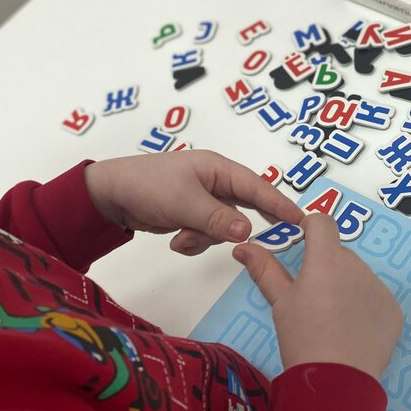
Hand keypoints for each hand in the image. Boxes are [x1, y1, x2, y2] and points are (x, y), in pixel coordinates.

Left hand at [84, 150, 303, 254]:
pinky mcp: (191, 215)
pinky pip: (206, 233)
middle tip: (266, 242)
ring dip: (206, 237)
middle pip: (243, 207)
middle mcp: (215, 182)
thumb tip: (248, 232)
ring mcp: (203, 199)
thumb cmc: (148, 186)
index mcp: (218, 168)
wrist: (110, 196)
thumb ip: (217, 219)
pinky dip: (194, 241)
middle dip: (240, 225)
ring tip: (184, 237)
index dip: (280, 203)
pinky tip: (176, 241)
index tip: (301, 220)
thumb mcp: (184, 202)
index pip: (257, 186)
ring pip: (224, 226)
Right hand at [232, 214, 402, 380]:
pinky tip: (352, 332)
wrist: (335, 381)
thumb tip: (243, 246)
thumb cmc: (302, 337)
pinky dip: (365, 308)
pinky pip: (376, 299)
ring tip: (331, 320)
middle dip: (326, 267)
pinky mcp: (393, 311)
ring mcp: (379, 289)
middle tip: (311, 299)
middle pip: (339, 254)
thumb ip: (264, 269)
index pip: (322, 222)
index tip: (302, 245)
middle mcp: (357, 266)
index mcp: (327, 259)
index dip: (310, 229)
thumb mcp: (280, 302)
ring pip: (358, 276)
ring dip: (346, 287)